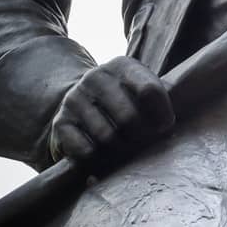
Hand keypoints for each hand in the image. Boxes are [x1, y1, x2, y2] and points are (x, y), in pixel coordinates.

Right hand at [49, 56, 174, 169]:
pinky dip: (98, 160)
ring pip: (107, 137)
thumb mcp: (141, 91)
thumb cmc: (123, 100)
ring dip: (120, 150)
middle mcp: (96, 77)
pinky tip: (102, 154)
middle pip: (129, 117)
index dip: (162, 115)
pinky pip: (86, 151)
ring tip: (125, 149)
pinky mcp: (61, 122)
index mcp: (122, 66)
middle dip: (141, 137)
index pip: (149, 91)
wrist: (81, 101)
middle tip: (144, 144)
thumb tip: (166, 128)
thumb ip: (158, 101)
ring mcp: (75, 98)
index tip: (164, 127)